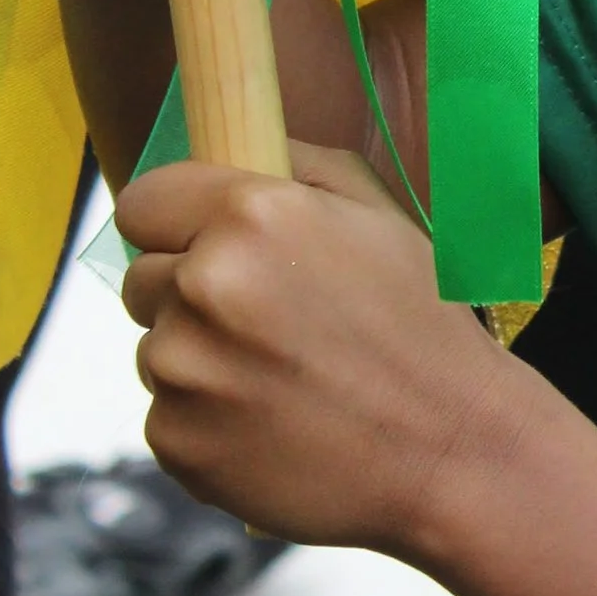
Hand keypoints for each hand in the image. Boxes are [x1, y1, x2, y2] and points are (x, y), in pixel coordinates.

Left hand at [119, 145, 522, 556]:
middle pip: (142, 280)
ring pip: (157, 351)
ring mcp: (184, 371)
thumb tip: (235, 144)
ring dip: (203, 362)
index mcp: (251, 217)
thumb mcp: (381, 216)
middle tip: (269, 324)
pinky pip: (168, 416)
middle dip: (190, 296)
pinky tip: (275, 426)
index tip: (205, 245)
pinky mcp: (177, 442)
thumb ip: (300, 166)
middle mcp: (203, 287)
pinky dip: (208, 422)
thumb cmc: (425, 326)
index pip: (143, 202)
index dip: (175, 224)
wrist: (454, 451)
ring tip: (284, 381)